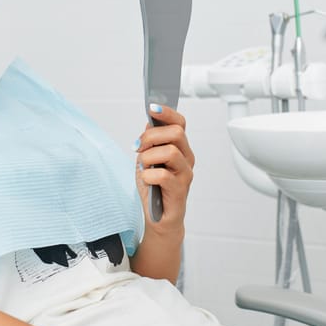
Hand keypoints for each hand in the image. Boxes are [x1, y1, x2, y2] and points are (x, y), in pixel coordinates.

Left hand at [135, 104, 195, 232]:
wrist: (157, 217)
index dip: (167, 112)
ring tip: (143, 166)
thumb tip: (150, 122)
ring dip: (148, 157)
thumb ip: (150, 141)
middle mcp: (186, 158)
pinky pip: (163, 175)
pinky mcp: (180, 190)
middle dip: (151, 136)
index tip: (151, 108)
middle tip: (138, 147)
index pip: (179, 122)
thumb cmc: (154, 187)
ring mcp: (185, 174)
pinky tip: (146, 180)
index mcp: (180, 147)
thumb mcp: (147, 158)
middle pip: (176, 132)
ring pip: (170, 151)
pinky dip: (149, 175)